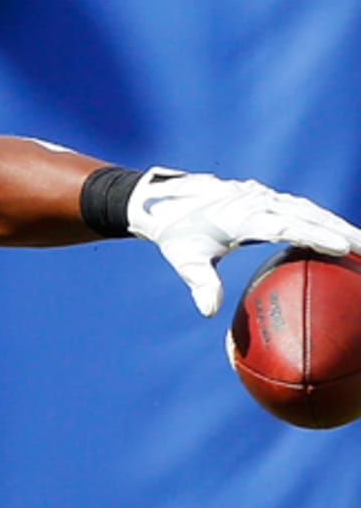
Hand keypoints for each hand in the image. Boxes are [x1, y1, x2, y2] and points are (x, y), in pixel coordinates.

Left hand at [127, 166, 360, 315]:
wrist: (165, 202)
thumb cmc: (176, 234)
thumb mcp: (184, 259)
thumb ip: (199, 282)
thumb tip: (209, 311)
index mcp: (242, 215)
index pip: (286, 226)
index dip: (315, 235)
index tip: (342, 247)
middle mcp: (258, 201)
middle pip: (308, 214)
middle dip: (341, 230)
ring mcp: (263, 197)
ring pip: (308, 208)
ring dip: (336, 223)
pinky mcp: (265, 197)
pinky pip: (300, 208)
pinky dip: (320, 219)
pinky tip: (337, 234)